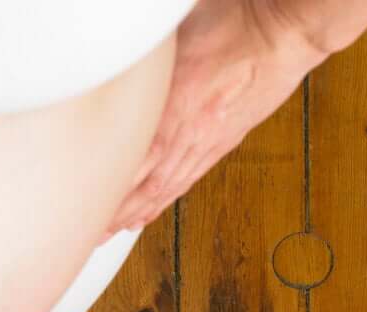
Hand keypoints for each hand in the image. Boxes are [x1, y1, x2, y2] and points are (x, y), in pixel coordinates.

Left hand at [103, 0, 329, 237]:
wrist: (283, 33)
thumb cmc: (236, 25)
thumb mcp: (176, 39)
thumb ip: (144, 65)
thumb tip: (116, 60)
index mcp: (175, 109)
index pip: (132, 161)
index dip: (107, 188)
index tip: (84, 202)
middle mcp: (190, 134)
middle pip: (145, 186)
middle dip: (116, 213)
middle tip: (92, 232)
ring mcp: (207, 142)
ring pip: (165, 188)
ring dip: (137, 213)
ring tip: (113, 230)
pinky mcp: (222, 143)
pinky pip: (187, 179)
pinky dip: (163, 200)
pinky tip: (149, 212)